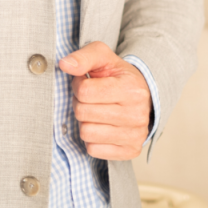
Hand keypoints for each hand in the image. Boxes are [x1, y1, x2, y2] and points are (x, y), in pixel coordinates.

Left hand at [59, 42, 151, 160]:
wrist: (142, 95)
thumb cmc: (119, 75)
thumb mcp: (103, 57)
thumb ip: (83, 57)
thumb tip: (64, 65)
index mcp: (131, 89)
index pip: (84, 92)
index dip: (78, 85)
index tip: (86, 81)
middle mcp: (136, 115)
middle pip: (83, 113)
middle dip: (80, 103)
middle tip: (90, 97)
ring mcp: (135, 135)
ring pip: (86, 133)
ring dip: (85, 121)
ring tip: (95, 110)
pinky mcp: (130, 151)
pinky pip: (93, 150)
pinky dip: (92, 138)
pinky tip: (101, 126)